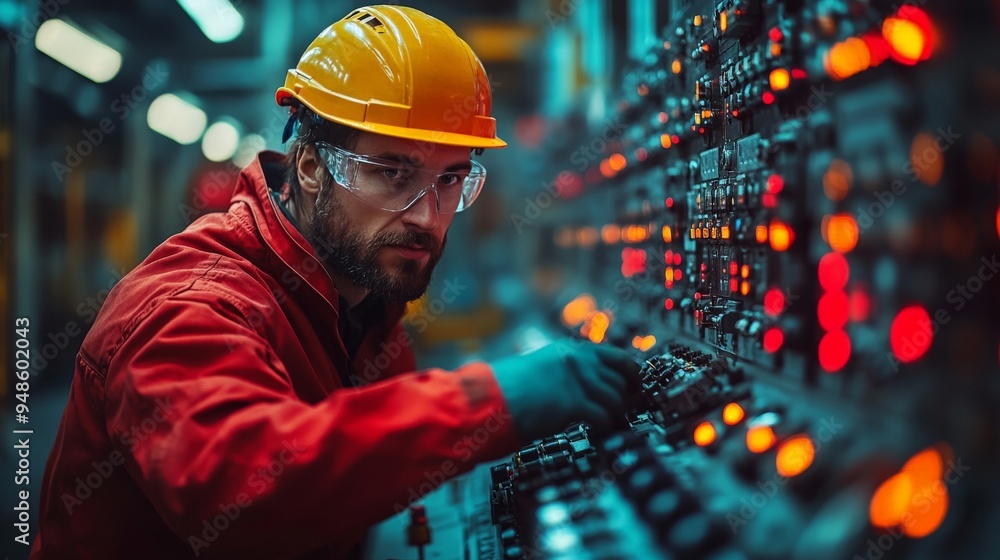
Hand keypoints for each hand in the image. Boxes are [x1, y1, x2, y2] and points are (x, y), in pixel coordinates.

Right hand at [491, 340, 641, 442]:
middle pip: (620, 380)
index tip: (634, 386)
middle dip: (624, 399)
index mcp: (567, 351)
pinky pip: (605, 418)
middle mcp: (576, 361)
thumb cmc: (504, 390)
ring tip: (606, 426)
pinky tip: (596, 434)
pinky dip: (605, 429)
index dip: (631, 374)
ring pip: (616, 400)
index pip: (616, 357)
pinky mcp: (574, 403)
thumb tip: (584, 391)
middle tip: (622, 413)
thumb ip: (563, 376)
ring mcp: (577, 381)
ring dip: (614, 416)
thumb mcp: (538, 371)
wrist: (487, 400)